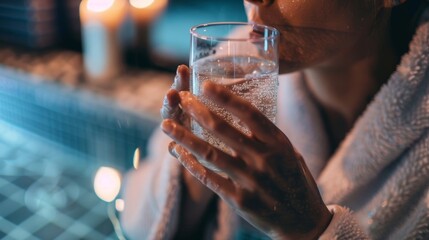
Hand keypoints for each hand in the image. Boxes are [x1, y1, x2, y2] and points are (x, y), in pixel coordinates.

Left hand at [161, 81, 331, 239]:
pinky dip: (190, 164)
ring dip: (185, 137)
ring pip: (210, 153)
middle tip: (181, 98)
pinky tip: (177, 152)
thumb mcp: (290, 153)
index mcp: (279, 143)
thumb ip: (268, 137)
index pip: (249, 113)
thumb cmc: (296, 182)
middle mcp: (264, 159)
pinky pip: (209, 178)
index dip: (226, 97)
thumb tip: (241, 114)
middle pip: (223, 129)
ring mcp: (251, 181)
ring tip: (166, 124)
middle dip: (198, 111)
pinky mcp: (239, 200)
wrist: (304, 222)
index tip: (205, 85)